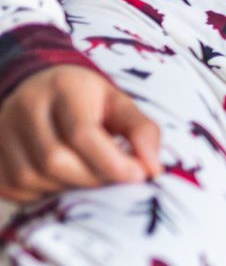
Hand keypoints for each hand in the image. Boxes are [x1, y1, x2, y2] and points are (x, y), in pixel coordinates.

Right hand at [0, 64, 160, 201]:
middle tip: (115, 178)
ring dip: (68, 188)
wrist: (37, 88)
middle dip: (93, 178)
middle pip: (55, 161)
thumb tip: (153, 168)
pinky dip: (44, 193)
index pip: (81, 133)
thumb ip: (141, 131)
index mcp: (63, 88)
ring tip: (89, 175)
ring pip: (33, 178)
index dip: (112, 161)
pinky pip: (16, 189)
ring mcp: (2, 133)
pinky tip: (62, 180)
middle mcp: (25, 108)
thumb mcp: (118, 103)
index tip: (140, 175)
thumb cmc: (86, 100)